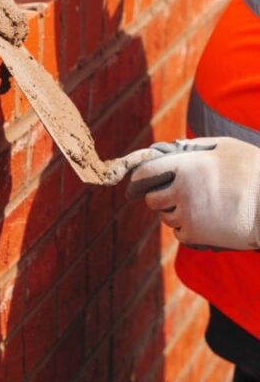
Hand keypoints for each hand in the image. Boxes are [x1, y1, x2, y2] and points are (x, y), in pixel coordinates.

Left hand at [126, 136, 259, 249]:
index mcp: (184, 166)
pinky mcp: (199, 235)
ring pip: (165, 217)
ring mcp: (189, 214)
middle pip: (152, 198)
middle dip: (157, 196)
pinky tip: (200, 221)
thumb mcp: (225, 147)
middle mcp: (181, 191)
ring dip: (172, 212)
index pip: (145, 173)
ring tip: (195, 206)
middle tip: (170, 194)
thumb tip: (171, 147)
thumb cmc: (253, 170)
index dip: (137, 179)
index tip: (134, 185)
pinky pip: (178, 233)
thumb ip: (194, 146)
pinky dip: (184, 229)